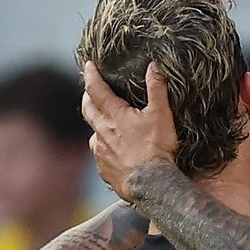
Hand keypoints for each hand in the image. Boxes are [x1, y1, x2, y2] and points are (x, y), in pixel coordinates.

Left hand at [81, 61, 177, 200]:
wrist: (150, 183)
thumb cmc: (156, 148)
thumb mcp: (161, 114)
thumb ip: (157, 89)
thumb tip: (154, 67)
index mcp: (114, 115)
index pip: (97, 89)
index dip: (92, 75)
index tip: (88, 65)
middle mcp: (102, 131)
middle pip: (88, 110)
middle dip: (87, 98)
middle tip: (90, 92)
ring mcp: (101, 152)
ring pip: (93, 134)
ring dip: (97, 126)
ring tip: (105, 126)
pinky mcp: (104, 169)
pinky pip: (100, 156)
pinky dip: (105, 150)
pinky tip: (114, 153)